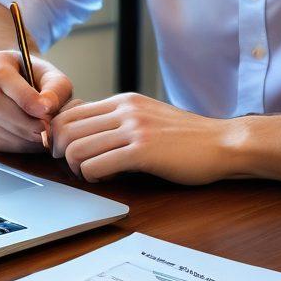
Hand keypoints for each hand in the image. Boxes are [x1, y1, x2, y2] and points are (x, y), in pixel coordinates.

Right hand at [0, 50, 72, 154]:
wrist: (1, 79)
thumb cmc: (29, 76)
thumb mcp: (48, 73)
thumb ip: (54, 87)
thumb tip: (48, 107)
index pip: (6, 81)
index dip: (26, 99)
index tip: (46, 112)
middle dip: (24, 123)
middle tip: (46, 130)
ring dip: (19, 138)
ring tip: (40, 137)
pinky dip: (12, 145)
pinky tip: (27, 140)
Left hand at [51, 92, 239, 183]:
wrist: (223, 143)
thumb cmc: (188, 138)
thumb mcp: (149, 117)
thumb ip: (120, 120)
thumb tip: (86, 132)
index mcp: (124, 100)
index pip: (70, 111)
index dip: (57, 133)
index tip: (63, 149)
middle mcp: (125, 109)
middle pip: (66, 128)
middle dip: (59, 151)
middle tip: (71, 166)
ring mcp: (134, 129)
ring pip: (77, 148)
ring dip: (76, 168)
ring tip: (91, 175)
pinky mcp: (143, 152)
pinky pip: (97, 165)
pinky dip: (93, 177)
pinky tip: (107, 180)